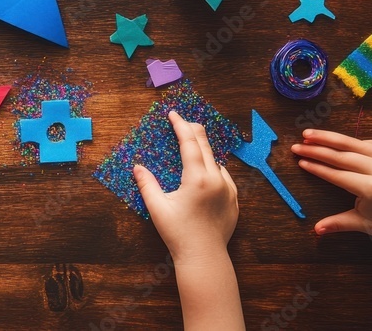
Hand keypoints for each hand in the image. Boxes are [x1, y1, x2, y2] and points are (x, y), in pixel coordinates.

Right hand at [134, 112, 238, 265]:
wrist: (204, 258)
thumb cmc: (178, 234)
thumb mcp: (157, 208)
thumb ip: (146, 184)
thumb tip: (137, 167)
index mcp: (197, 178)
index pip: (189, 142)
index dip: (180, 125)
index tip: (173, 114)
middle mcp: (216, 179)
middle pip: (205, 145)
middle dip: (192, 130)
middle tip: (181, 121)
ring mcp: (228, 189)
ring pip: (215, 160)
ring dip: (202, 150)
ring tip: (190, 146)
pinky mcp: (234, 200)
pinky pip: (224, 176)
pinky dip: (213, 168)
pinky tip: (205, 171)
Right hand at [291, 130, 371, 248]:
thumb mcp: (362, 224)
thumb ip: (338, 223)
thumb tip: (315, 230)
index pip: (337, 174)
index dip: (317, 167)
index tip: (300, 160)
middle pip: (343, 155)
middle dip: (318, 149)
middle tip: (298, 144)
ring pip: (358, 143)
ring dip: (333, 138)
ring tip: (311, 134)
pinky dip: (358, 142)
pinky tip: (341, 141)